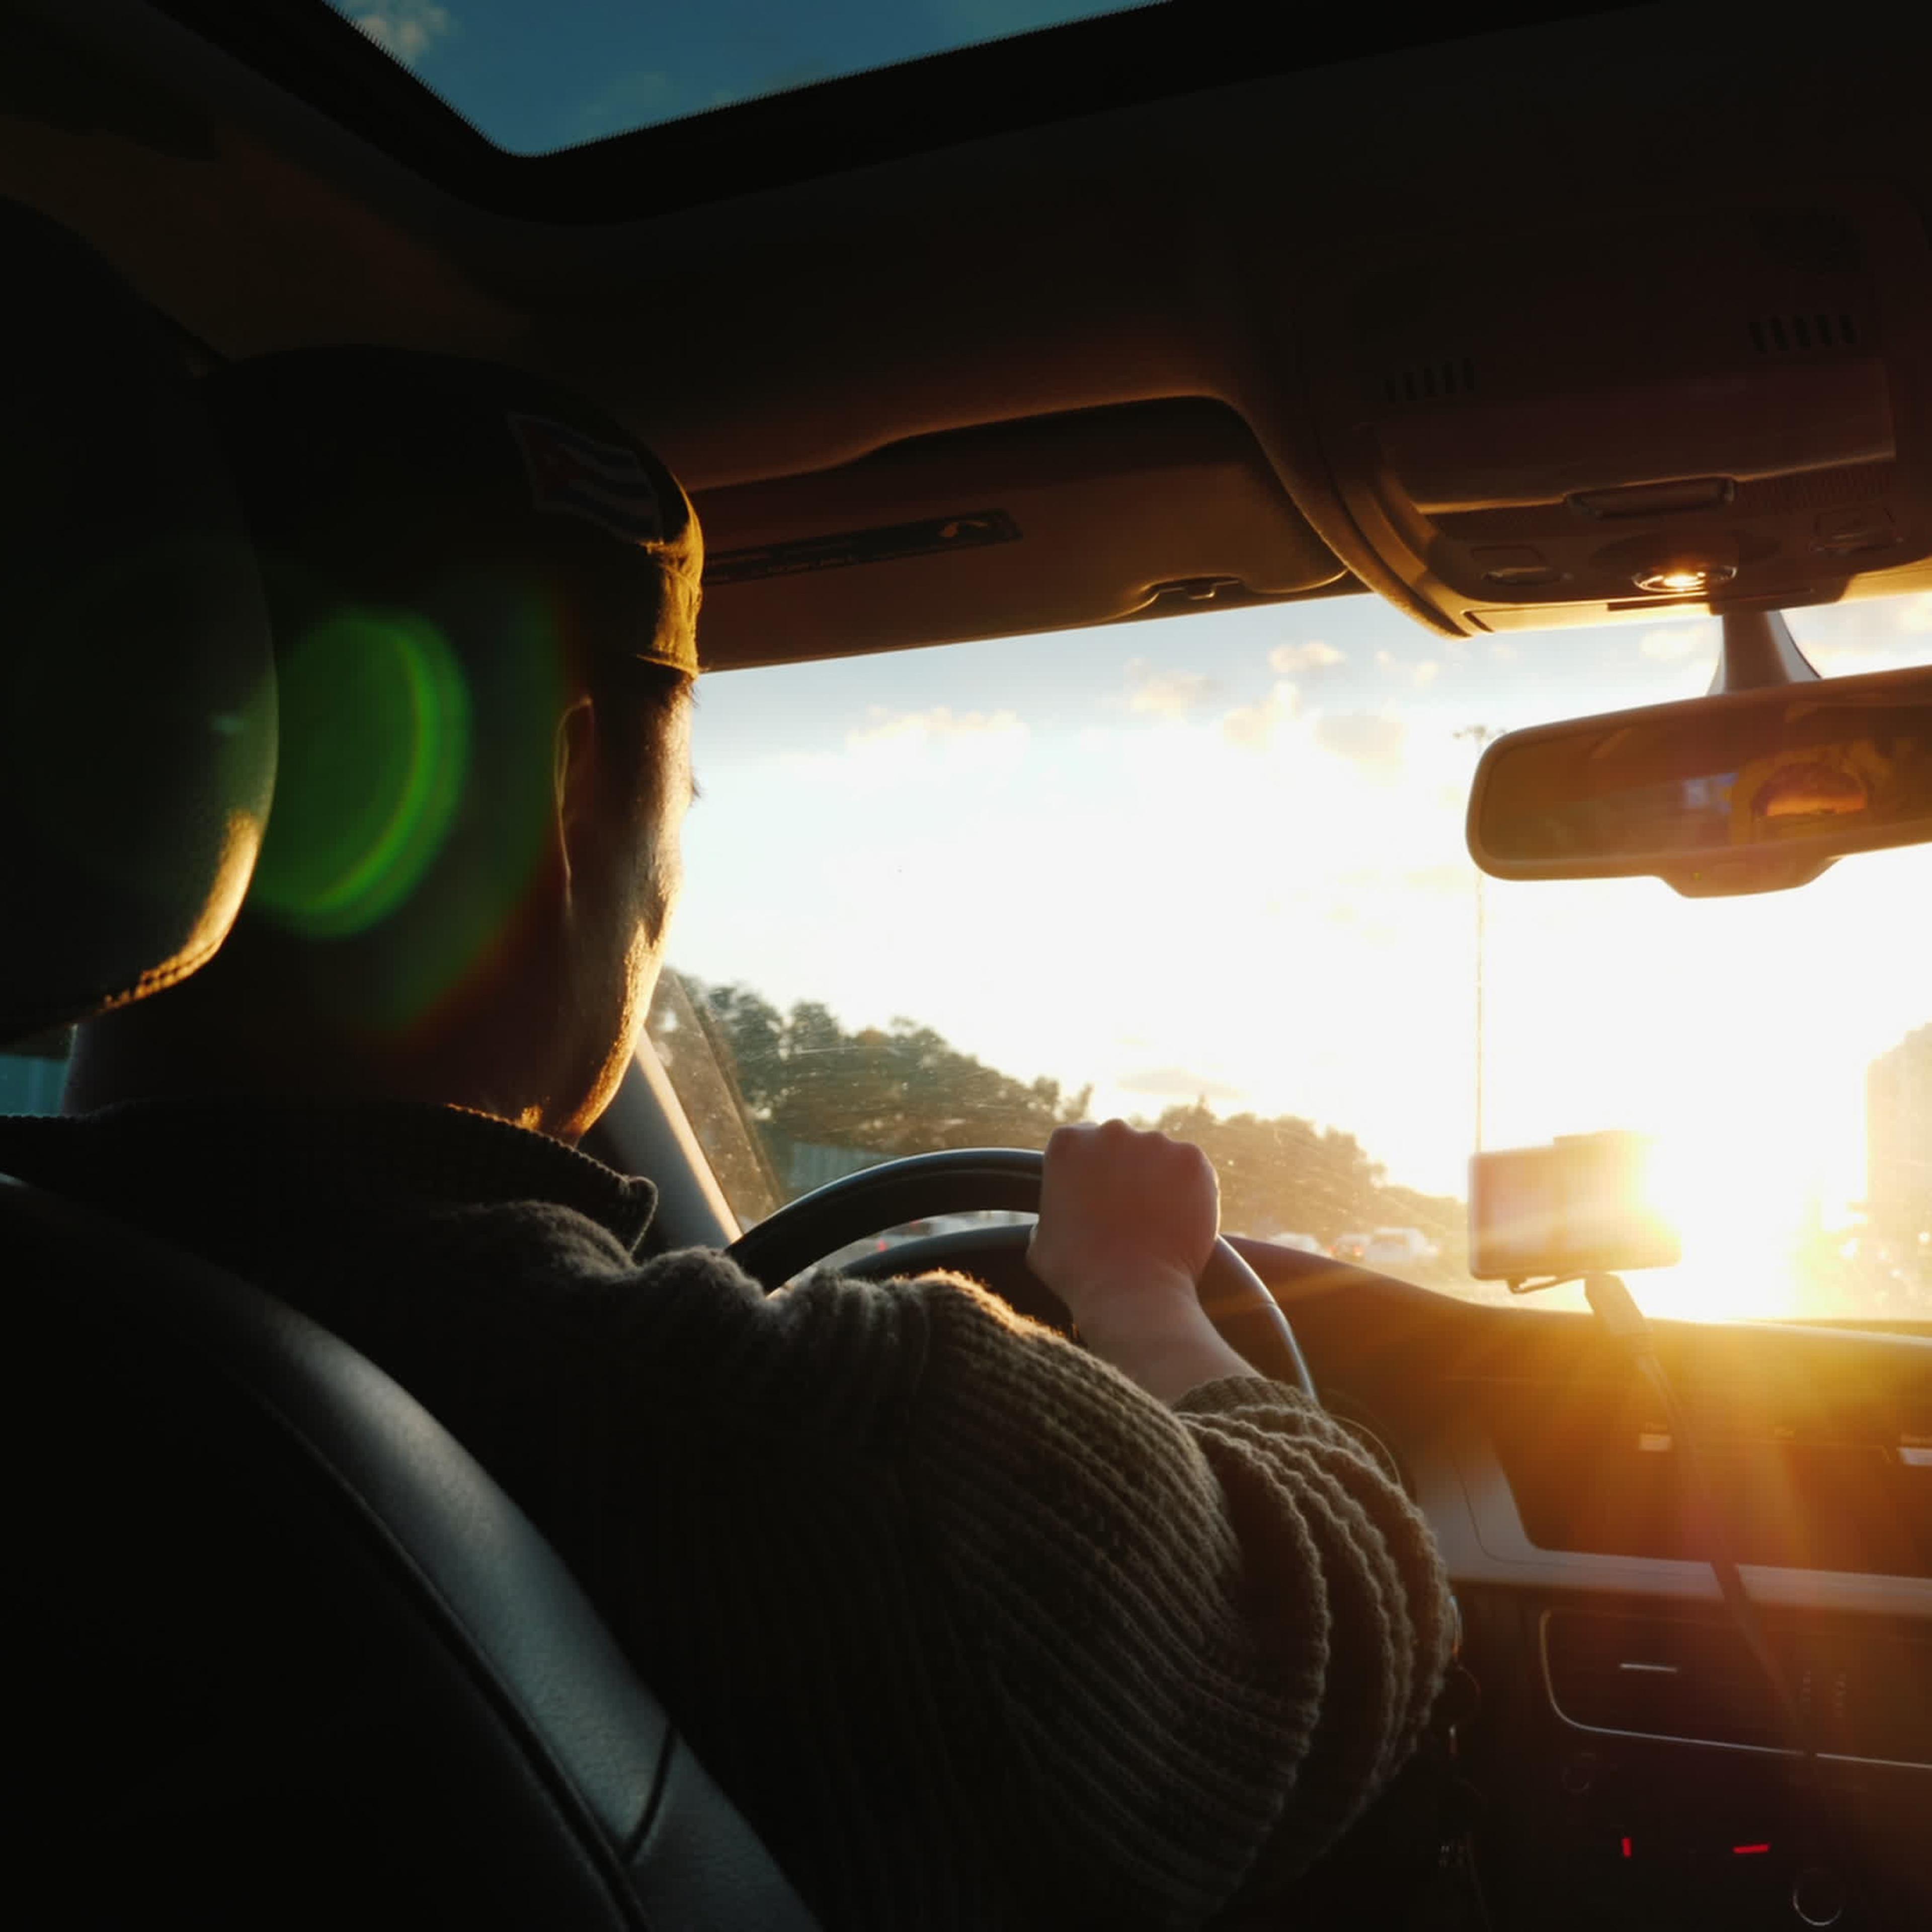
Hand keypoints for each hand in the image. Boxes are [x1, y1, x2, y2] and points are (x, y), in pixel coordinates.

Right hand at [1028, 1121, 1255, 1401]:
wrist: (1132, 1293)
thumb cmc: (1079, 1274)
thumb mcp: (1040, 1240)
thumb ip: (1050, 1211)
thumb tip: (1060, 1213)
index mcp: (1067, 1143)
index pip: (1081, 1143)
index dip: (1091, 1173)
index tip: (1099, 1197)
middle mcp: (1111, 1132)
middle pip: (1120, 1144)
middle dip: (1124, 1171)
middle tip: (1129, 1211)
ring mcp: (1155, 1143)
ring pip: (1158, 1156)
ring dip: (1158, 1179)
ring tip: (1157, 1221)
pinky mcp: (1192, 1160)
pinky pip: (1190, 1169)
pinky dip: (1188, 1190)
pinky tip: (1179, 1220)